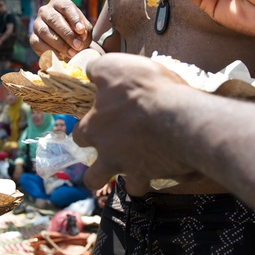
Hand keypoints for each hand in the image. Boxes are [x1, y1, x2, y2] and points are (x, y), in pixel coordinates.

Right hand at [31, 0, 91, 58]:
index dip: (74, 18)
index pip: (66, 7)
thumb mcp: (85, 29)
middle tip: (78, 45)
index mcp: (59, 2)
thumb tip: (80, 33)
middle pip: (54, 19)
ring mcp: (37, 24)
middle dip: (67, 34)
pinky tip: (61, 57)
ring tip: (71, 53)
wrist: (69, 46)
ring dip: (59, 44)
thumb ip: (84, 29)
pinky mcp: (32, 37)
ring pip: (45, 31)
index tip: (81, 30)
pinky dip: (50, 51)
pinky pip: (38, 43)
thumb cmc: (78, 33)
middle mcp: (45, 10)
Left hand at [73, 54, 200, 189]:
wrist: (176, 116)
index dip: (85, 131)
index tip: (95, 124)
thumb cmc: (141, 88)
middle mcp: (109, 156)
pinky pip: (166, 182)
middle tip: (114, 158)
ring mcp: (135, 170)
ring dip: (135, 180)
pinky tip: (175, 165)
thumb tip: (89, 71)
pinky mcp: (162, 176)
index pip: (79, 135)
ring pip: (130, 187)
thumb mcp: (114, 67)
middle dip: (99, 172)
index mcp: (94, 130)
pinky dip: (169, 176)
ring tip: (144, 170)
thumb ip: (98, 70)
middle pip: (93, 177)